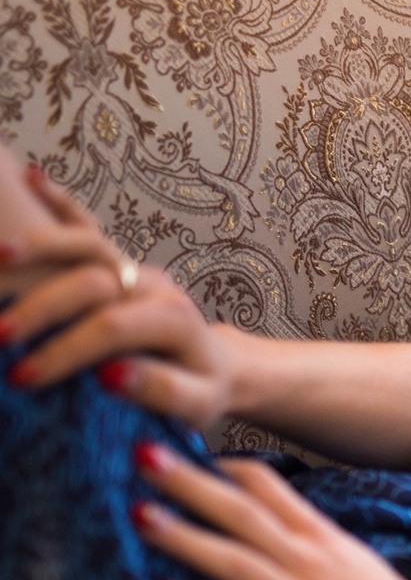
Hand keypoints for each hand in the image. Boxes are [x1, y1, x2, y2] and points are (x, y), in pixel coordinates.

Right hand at [0, 167, 233, 429]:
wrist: (219, 366)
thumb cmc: (204, 389)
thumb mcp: (197, 403)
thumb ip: (162, 390)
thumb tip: (112, 375)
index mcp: (174, 319)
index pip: (113, 326)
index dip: (67, 350)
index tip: (26, 377)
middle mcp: (154, 285)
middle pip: (93, 279)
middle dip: (42, 306)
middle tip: (0, 337)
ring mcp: (135, 269)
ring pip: (87, 243)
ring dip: (41, 245)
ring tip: (0, 254)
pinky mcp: (119, 264)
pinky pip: (87, 225)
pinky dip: (60, 201)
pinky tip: (31, 176)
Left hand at [134, 443, 410, 579]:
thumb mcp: (355, 559)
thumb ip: (314, 540)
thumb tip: (279, 523)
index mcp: (322, 537)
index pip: (271, 489)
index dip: (227, 466)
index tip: (189, 444)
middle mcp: (308, 561)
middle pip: (240, 515)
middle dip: (190, 485)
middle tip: (145, 457)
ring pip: (233, 561)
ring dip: (184, 537)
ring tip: (141, 515)